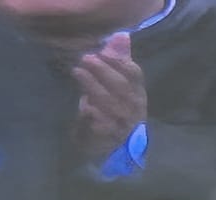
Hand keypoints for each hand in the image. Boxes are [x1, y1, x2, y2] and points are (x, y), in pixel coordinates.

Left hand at [71, 33, 146, 163]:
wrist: (108, 148)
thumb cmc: (112, 112)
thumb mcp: (116, 86)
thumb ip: (118, 61)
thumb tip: (121, 35)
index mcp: (137, 94)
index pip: (134, 75)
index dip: (121, 62)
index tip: (104, 50)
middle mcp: (133, 109)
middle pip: (122, 87)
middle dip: (104, 71)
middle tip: (86, 58)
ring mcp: (121, 125)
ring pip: (110, 103)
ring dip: (94, 86)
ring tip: (78, 72)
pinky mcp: (107, 137)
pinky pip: (101, 123)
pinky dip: (92, 112)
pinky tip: (83, 103)